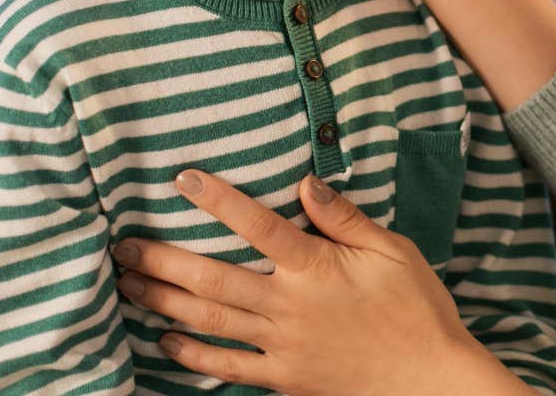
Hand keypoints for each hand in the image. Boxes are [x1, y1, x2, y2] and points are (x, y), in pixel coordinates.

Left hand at [112, 171, 527, 394]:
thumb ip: (345, 219)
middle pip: (212, 277)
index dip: (218, 200)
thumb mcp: (394, 252)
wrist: (431, 380)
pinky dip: (192, 355)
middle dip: (163, 259)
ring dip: (163, 301)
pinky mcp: (284, 377)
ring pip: (209, 319)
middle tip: (125, 244)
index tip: (183, 179)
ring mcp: (282, 346)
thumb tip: (306, 184)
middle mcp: (290, 306)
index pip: (257, 225)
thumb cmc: (417, 309)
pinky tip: (167, 340)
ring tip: (130, 284)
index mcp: (316, 268)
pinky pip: (227, 366)